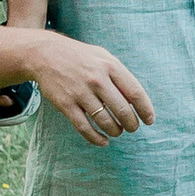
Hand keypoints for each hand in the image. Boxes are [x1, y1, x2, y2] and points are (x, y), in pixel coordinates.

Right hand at [29, 31, 156, 141]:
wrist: (45, 53)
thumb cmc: (81, 58)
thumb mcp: (103, 58)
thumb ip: (120, 76)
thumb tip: (136, 101)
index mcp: (110, 66)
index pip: (135, 93)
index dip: (145, 110)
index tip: (149, 120)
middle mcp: (97, 79)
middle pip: (122, 110)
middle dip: (131, 124)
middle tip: (132, 128)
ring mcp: (80, 92)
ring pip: (105, 121)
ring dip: (115, 131)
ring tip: (117, 131)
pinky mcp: (66, 104)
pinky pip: (84, 128)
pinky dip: (96, 139)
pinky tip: (103, 141)